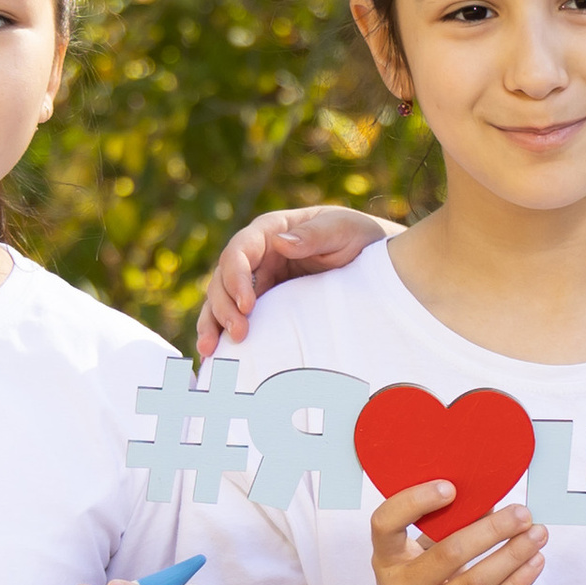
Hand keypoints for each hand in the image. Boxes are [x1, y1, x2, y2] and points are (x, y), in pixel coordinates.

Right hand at [197, 207, 394, 355]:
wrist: (375, 260)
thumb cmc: (358, 237)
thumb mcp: (341, 230)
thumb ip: (314, 234)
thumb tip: (279, 242)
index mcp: (270, 231)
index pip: (240, 251)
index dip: (237, 277)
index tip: (247, 305)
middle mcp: (257, 256)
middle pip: (223, 278)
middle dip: (223, 307)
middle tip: (238, 335)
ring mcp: (258, 280)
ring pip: (221, 300)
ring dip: (213, 324)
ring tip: (210, 350)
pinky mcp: (263, 304)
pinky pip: (235, 317)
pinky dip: (222, 333)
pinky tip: (214, 354)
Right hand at [362, 482, 545, 584]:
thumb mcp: (416, 563)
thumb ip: (444, 533)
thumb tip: (492, 505)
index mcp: (387, 561)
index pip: (386, 524)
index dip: (414, 501)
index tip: (451, 487)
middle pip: (448, 553)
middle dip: (492, 529)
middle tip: (522, 513)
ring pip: (475, 582)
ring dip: (512, 555)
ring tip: (537, 535)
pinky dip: (515, 584)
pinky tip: (534, 564)